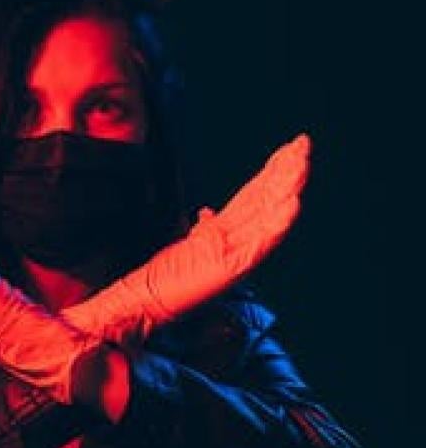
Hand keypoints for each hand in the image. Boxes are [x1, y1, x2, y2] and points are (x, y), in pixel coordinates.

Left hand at [62, 133, 310, 345]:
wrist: (144, 303)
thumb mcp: (188, 244)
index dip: (273, 172)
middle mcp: (234, 240)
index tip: (291, 147)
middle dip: (286, 172)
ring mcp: (234, 254)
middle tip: (304, 144)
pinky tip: (291, 206)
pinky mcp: (229, 270)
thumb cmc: (165, 278)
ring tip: (302, 166)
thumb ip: (205, 228)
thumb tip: (207, 212)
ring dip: (286, 191)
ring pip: (267, 218)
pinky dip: (276, 227)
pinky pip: (258, 246)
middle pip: (265, 200)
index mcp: (225, 232)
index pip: (254, 195)